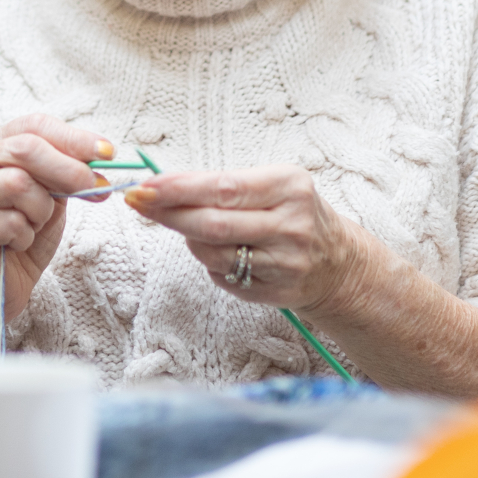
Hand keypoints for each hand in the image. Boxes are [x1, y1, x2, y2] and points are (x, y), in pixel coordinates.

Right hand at [0, 115, 112, 348]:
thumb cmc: (21, 242)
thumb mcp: (50, 203)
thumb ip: (65, 179)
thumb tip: (101, 163)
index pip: (32, 126)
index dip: (72, 136)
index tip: (107, 152)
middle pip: (25, 148)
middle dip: (68, 169)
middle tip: (94, 188)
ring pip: (18, 185)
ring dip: (41, 211)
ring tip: (34, 227)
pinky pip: (10, 223)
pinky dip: (25, 237)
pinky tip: (15, 246)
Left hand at [125, 165, 366, 313]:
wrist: (339, 262)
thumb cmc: (291, 213)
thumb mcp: (270, 185)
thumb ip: (221, 184)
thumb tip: (161, 185)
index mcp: (289, 187)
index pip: (223, 188)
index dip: (178, 189)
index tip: (145, 186)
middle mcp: (291, 225)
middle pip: (213, 223)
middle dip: (169, 214)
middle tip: (138, 203)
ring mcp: (286, 263)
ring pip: (213, 253)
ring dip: (188, 239)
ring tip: (186, 226)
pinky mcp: (277, 292)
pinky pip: (223, 276)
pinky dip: (208, 261)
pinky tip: (217, 251)